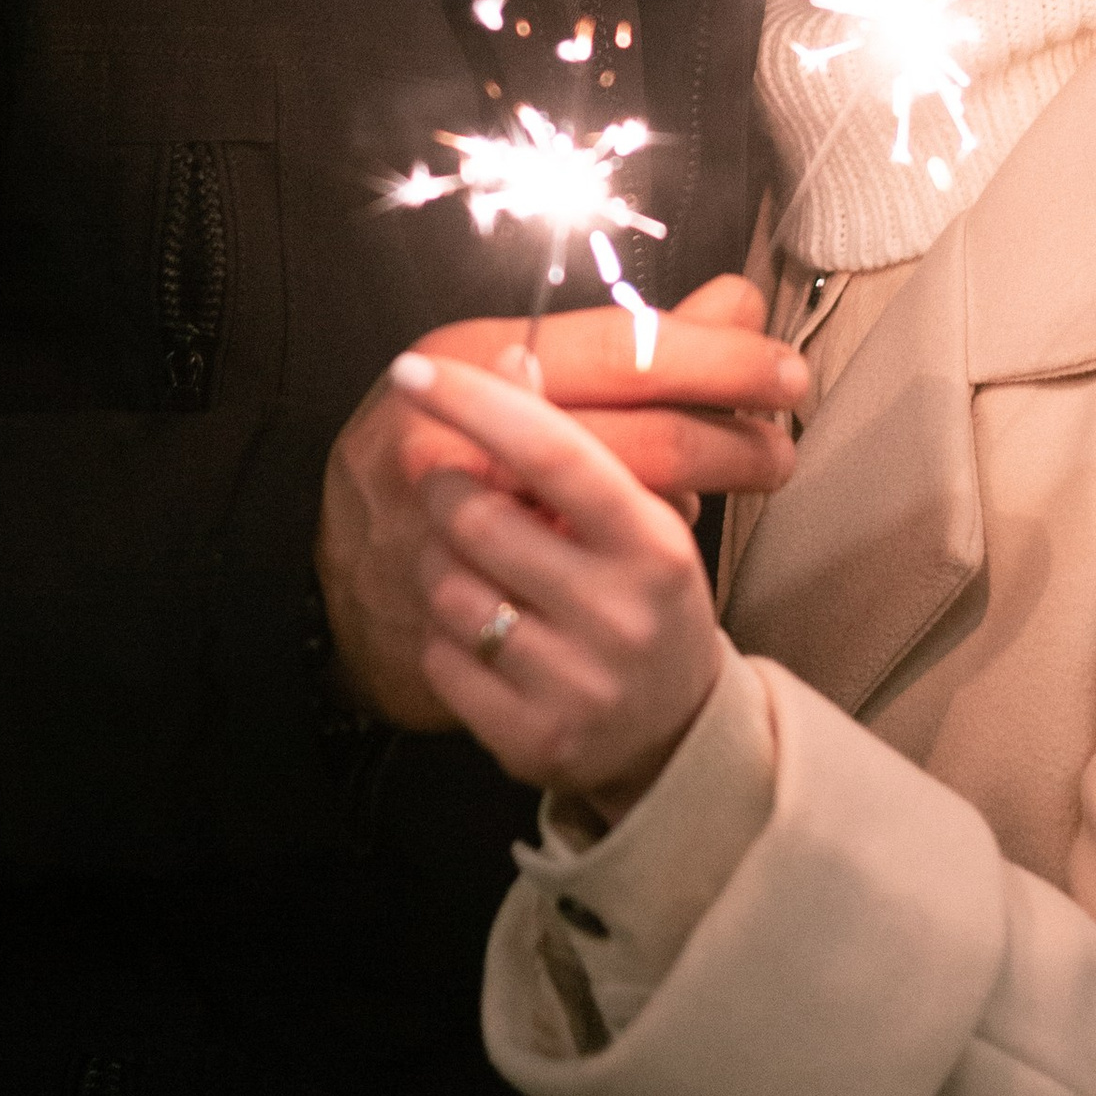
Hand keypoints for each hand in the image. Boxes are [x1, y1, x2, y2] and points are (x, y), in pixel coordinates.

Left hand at [315, 278, 806, 731]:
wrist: (679, 733)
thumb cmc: (648, 599)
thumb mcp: (642, 519)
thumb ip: (584, 439)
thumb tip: (516, 356)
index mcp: (654, 545)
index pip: (555, 454)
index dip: (479, 404)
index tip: (415, 369)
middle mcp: (620, 615)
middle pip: (477, 517)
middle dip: (450, 494)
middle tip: (467, 498)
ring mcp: (576, 684)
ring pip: (448, 588)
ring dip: (444, 568)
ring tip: (485, 575)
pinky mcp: (531, 739)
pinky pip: (441, 657)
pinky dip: (445, 639)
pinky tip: (487, 640)